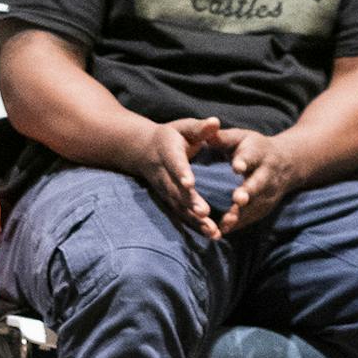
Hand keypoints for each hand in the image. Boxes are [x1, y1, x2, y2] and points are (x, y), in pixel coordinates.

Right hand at [131, 116, 222, 240]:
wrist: (142, 150)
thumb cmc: (170, 136)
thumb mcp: (183, 127)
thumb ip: (200, 128)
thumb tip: (215, 122)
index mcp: (167, 153)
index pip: (174, 164)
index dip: (181, 173)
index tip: (190, 183)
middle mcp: (163, 175)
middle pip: (176, 191)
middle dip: (189, 202)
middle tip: (204, 213)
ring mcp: (164, 190)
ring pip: (179, 206)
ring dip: (194, 220)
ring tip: (212, 231)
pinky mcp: (169, 200)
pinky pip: (181, 214)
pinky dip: (195, 225)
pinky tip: (212, 235)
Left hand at [207, 126, 301, 233]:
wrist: (289, 162)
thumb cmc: (254, 147)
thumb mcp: (241, 137)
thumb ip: (222, 137)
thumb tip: (205, 132)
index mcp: (259, 153)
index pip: (251, 157)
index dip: (244, 161)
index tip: (236, 167)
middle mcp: (267, 173)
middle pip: (258, 184)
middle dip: (249, 192)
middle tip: (238, 199)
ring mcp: (269, 192)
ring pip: (256, 204)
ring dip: (242, 214)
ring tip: (226, 223)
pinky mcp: (267, 206)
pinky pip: (253, 217)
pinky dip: (240, 224)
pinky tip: (223, 231)